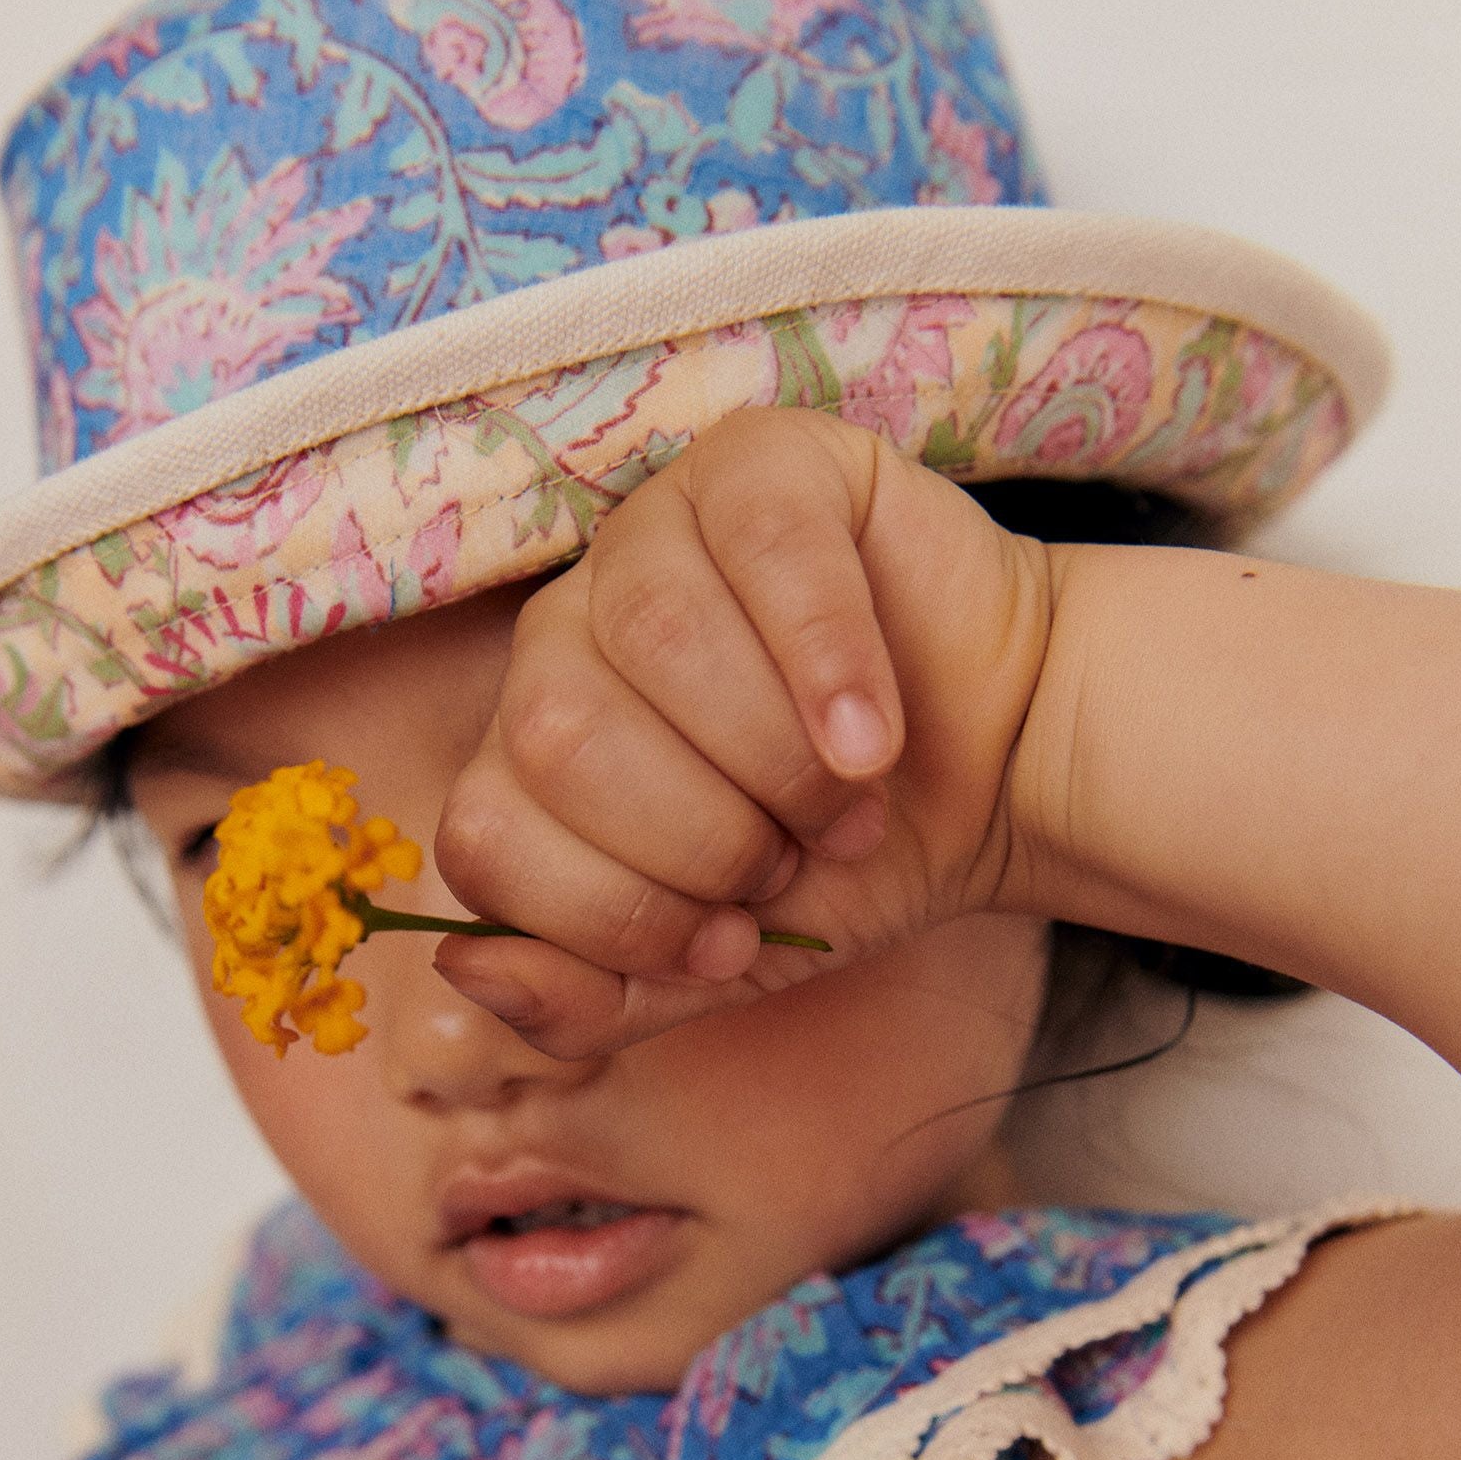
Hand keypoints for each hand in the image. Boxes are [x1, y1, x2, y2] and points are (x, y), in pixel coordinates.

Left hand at [431, 408, 1058, 1056]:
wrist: (998, 770)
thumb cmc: (846, 858)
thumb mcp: (718, 967)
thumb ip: (587, 998)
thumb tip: (463, 965)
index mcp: (527, 752)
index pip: (483, 835)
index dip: (609, 912)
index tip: (729, 942)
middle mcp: (563, 632)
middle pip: (555, 735)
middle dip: (698, 840)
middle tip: (792, 861)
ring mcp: (651, 533)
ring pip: (650, 634)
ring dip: (770, 758)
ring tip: (848, 803)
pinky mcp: (760, 462)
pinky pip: (760, 547)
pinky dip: (829, 662)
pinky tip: (875, 737)